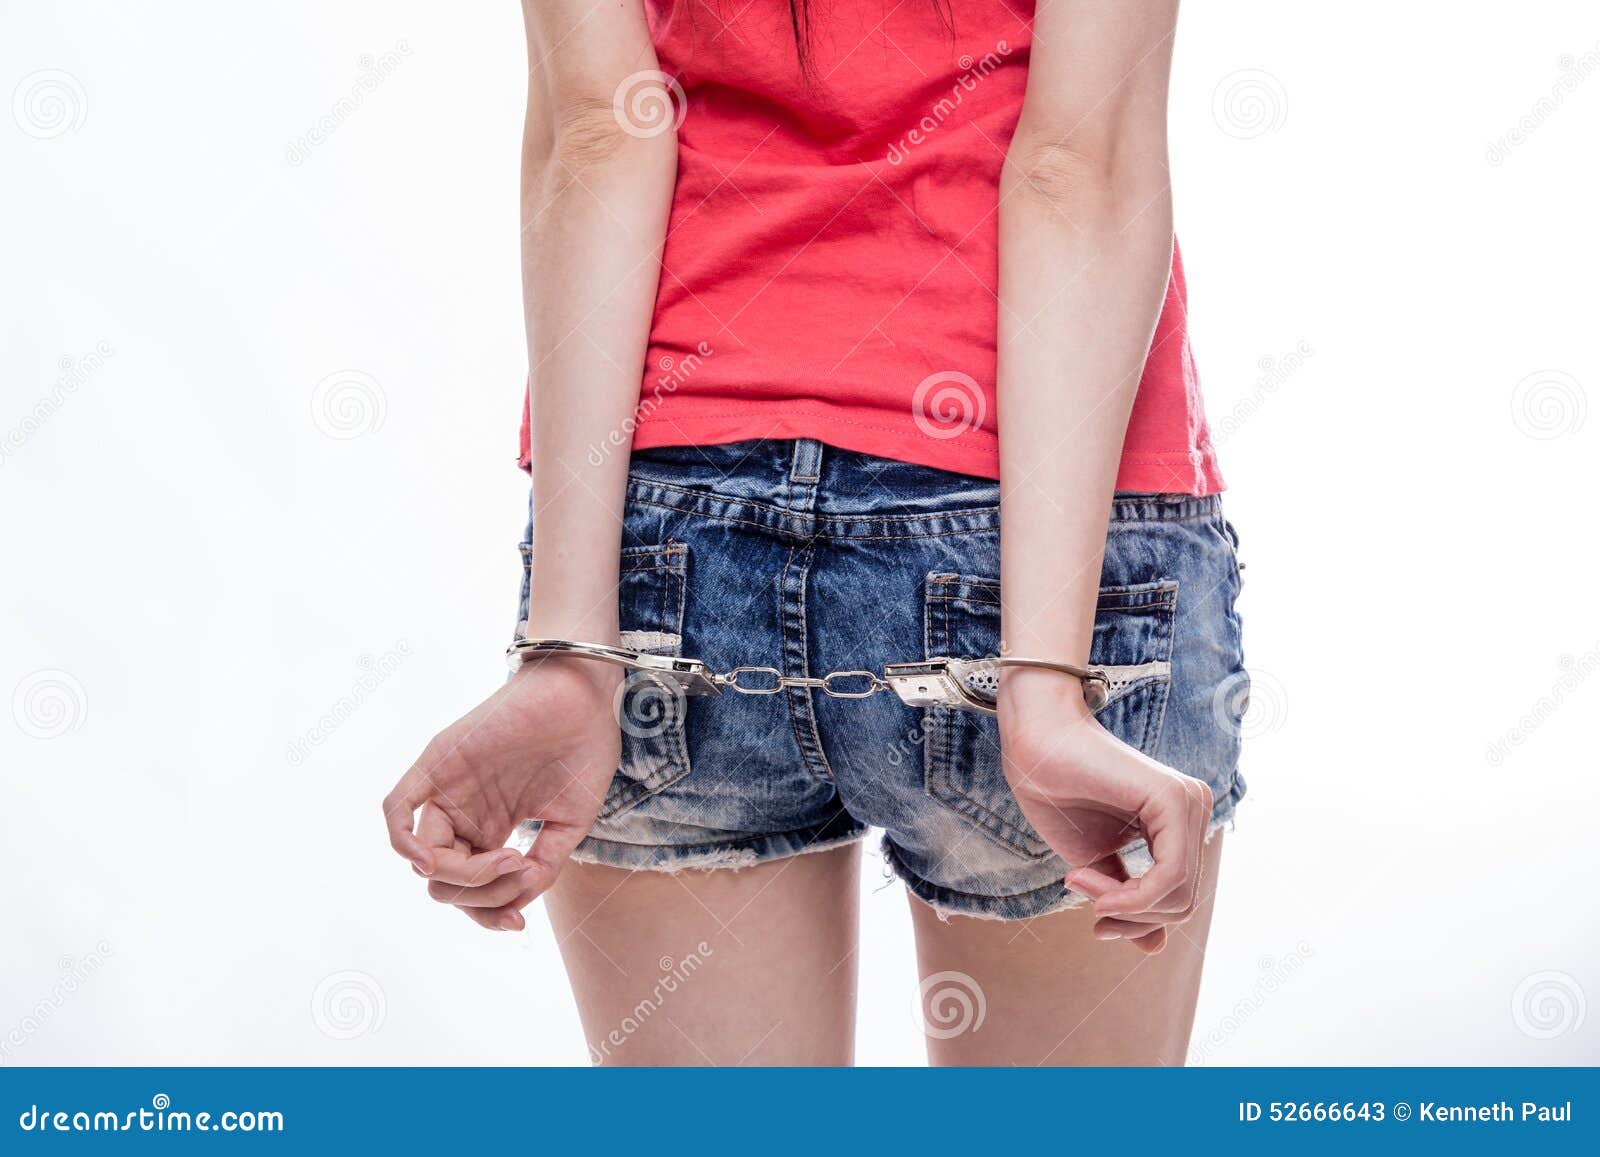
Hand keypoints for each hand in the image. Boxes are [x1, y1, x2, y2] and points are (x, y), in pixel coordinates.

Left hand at [382, 658, 621, 930]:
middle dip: (479, 895)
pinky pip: (396, 808)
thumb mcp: (569, 824)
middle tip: (521, 871)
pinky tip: (430, 859)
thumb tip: (514, 907)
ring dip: (458, 876)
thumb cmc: (584, 751)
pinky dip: (402, 839)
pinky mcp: (436, 763)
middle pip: (442, 881)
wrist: (584, 696)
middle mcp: (463, 814)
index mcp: (491, 829)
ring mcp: (447, 790)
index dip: (487, 914)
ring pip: (422, 856)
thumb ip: (541, 867)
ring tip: (506, 859)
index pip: (469, 890)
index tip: (518, 925)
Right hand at [998, 672, 1211, 954]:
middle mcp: (1195, 808)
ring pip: (1178, 896)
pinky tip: (1093, 889)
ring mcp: (1190, 801)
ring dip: (1123, 906)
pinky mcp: (1175, 800)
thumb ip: (1130, 900)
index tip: (1094, 919)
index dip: (1136, 921)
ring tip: (1078, 880)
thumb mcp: (1098, 868)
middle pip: (1184, 902)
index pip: (1180, 897)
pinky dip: (1132, 897)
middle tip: (1087, 903)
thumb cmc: (1058, 796)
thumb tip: (1157, 948)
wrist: (1032, 747)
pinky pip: (1170, 876)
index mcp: (1180, 823)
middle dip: (1131, 917)